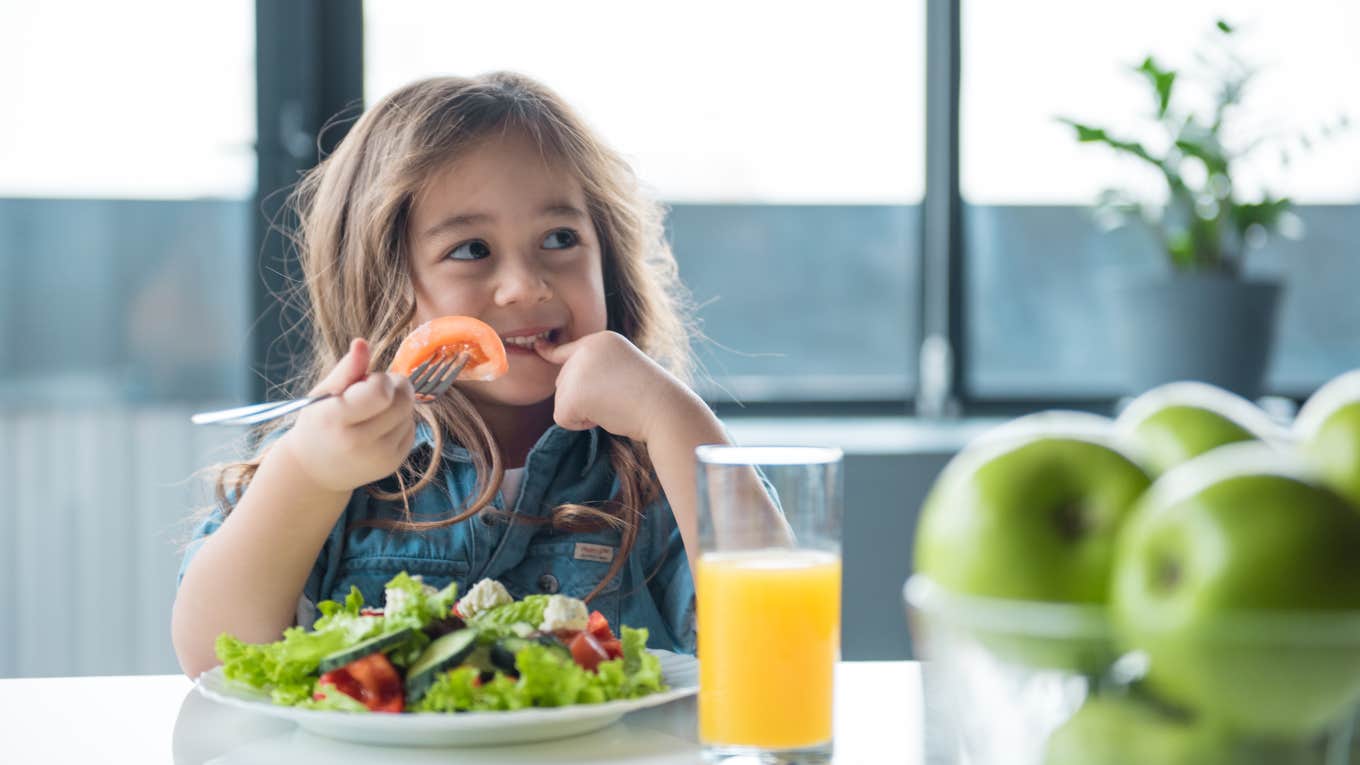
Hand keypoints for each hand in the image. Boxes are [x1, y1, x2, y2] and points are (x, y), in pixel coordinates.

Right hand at [279, 338, 416, 492]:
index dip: (380, 379)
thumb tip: (362, 342)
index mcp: (336, 419)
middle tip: (376, 390)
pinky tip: (379, 427)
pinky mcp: (394, 464)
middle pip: (404, 401)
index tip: (367, 381)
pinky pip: (412, 429)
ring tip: (373, 411)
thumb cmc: (318, 423)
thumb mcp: (324, 393)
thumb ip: (347, 369)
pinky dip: (400, 422)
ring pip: (410, 414)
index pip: (381, 391)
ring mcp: (379, 457)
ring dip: (398, 405)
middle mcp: (359, 442)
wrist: (315, 470)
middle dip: (396, 387)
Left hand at [534, 331, 700, 442]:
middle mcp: (585, 349)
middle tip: (615, 398)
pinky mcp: (571, 394)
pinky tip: (603, 416)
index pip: (568, 348)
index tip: (539, 346)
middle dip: (583, 398)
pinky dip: (579, 424)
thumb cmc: (650, 397)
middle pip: (563, 381)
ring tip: (613, 405)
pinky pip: (562, 418)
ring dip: (583, 412)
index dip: (550, 352)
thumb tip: (565, 387)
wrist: (663, 408)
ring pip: (562, 401)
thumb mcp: (624, 370)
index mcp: (602, 340)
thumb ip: (597, 371)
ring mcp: (577, 370)